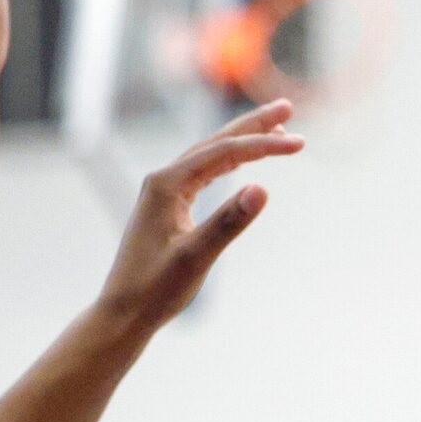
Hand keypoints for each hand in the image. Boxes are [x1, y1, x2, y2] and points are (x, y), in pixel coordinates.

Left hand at [95, 101, 305, 332]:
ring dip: (241, 141)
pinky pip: (202, 174)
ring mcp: (163, 192)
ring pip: (209, 156)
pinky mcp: (166, 207)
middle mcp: (163, 180)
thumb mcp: (196, 258)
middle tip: (286, 108)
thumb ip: (228, 222)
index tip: (298, 143)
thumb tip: (262, 189)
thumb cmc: (155, 289)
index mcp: (168, 185)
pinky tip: (237, 163)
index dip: (263, 145)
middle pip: (216, 142)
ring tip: (272, 129)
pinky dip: (226, 162)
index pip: (224, 153)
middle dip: (253, 126)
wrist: (123, 313)